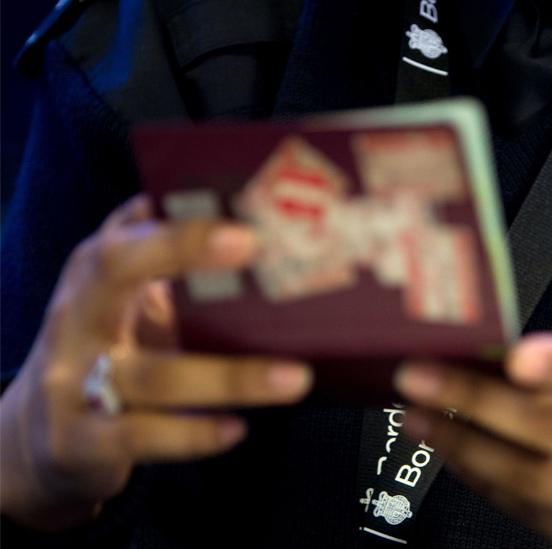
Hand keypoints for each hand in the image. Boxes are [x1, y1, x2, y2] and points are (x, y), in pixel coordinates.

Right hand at [0, 196, 312, 530]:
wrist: (41, 436)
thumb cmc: (107, 350)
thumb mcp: (123, 299)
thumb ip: (162, 254)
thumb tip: (230, 203)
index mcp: (94, 275)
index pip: (127, 236)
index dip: (182, 229)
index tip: (245, 226)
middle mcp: (77, 318)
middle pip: (117, 272)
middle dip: (182, 251)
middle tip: (256, 249)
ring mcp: (72, 381)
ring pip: (151, 375)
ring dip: (229, 377)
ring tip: (295, 378)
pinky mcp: (81, 441)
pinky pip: (140, 436)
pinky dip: (192, 435)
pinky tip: (236, 429)